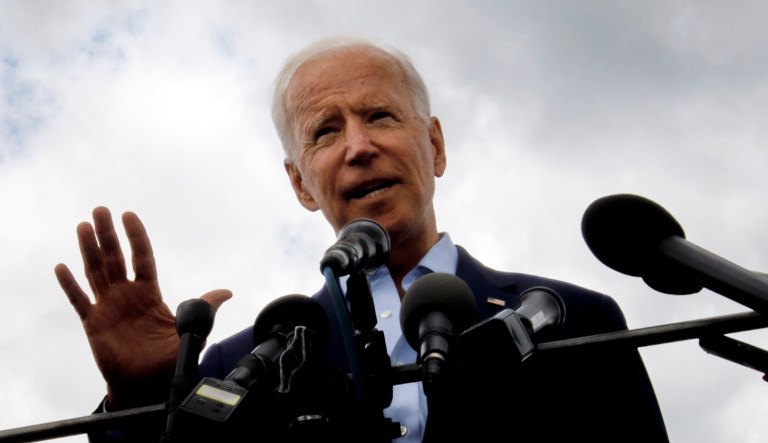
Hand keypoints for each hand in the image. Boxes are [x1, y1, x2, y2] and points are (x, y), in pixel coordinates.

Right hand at [55, 207, 231, 408]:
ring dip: (88, 250)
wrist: (145, 383)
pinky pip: (79, 300)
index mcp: (148, 293)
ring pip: (95, 272)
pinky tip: (61, 267)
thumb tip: (227, 292)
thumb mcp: (190, 330)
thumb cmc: (166, 357)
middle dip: (108, 234)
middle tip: (101, 210)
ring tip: (83, 226)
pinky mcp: (93, 323)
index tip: (129, 215)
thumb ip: (204, 309)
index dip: (136, 236)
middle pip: (115, 258)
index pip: (142, 258)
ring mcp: (108, 306)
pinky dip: (70, 285)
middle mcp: (126, 295)